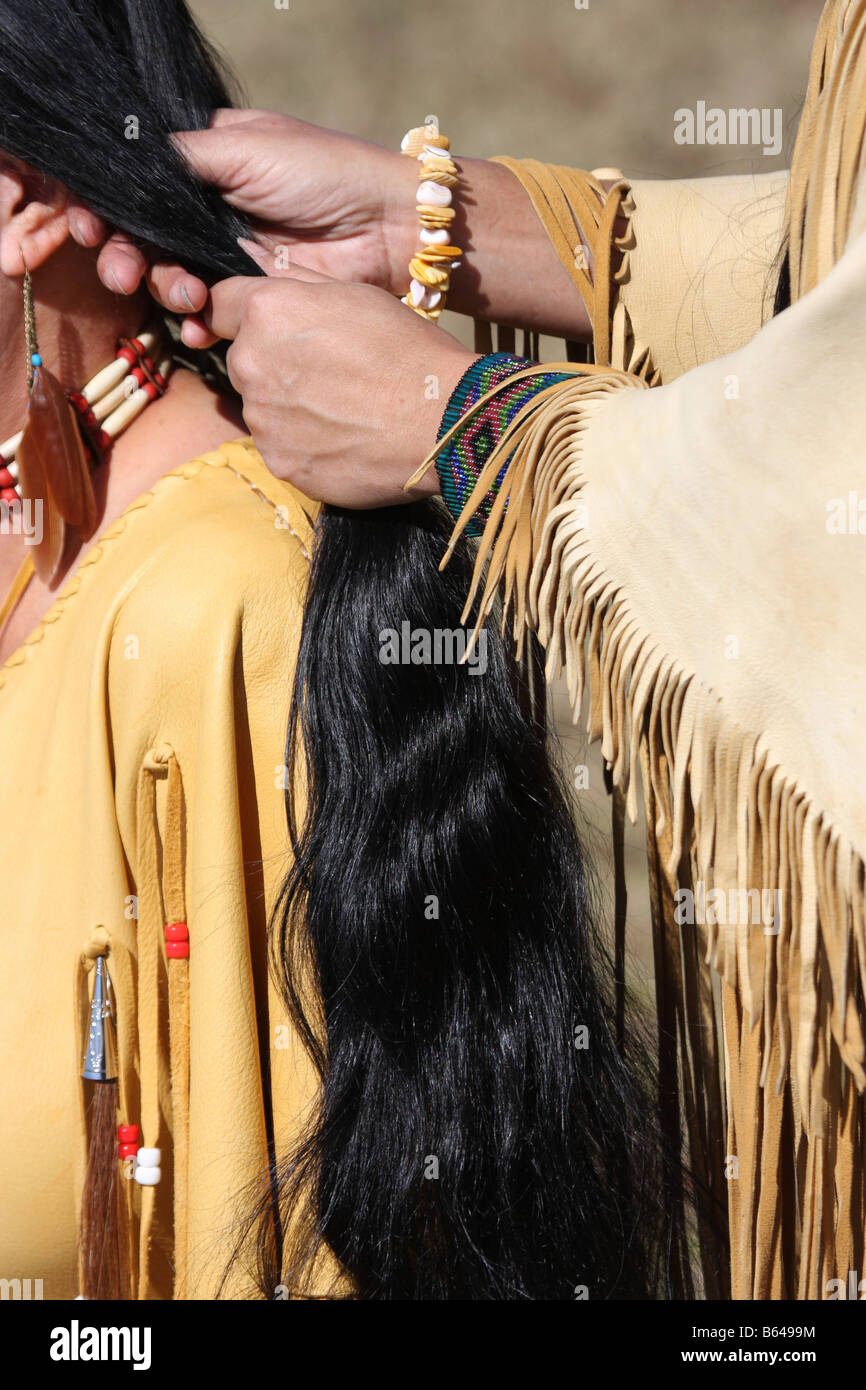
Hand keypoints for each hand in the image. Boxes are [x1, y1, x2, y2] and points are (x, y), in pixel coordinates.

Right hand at [69, 108, 594, 341]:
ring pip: (170, 279)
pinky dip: (195, 325)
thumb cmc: (324, 174)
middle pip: (145, 238)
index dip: (111, 209)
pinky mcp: (252, 298)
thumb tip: (122, 164)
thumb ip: (182, 160)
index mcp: (205, 164)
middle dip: (129, 258)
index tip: (93, 228)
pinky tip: (197, 329)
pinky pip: (207, 316)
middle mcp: (211, 210)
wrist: (386, 228)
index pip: (140, 187)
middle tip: (127, 273)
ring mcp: (229, 255)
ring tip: (185, 296)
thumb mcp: (247, 150)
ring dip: (165, 290)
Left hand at [203, 264, 475, 507]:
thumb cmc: (407, 351)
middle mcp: (251, 364)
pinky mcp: (280, 463)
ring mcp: (262, 420)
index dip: (242, 312)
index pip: (219, 305)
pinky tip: (346, 438)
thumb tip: (255, 270)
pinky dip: (306, 444)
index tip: (267, 325)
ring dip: (290, 407)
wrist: (441, 422)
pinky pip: (282, 448)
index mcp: (265, 312)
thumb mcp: (354, 294)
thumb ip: (295, 284)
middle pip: (245, 360)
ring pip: (264, 408)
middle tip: (330, 372)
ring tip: (343, 409)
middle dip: (275, 363)